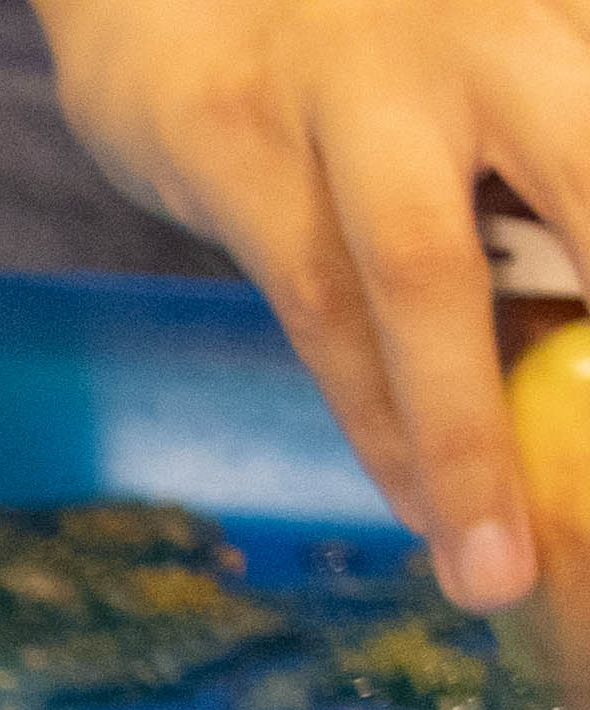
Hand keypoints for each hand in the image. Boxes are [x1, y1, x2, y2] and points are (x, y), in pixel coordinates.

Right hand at [36, 0, 589, 604]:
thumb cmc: (376, 49)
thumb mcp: (499, 81)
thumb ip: (554, 194)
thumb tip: (584, 365)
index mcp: (563, 23)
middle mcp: (489, 30)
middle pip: (584, 179)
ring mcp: (359, 84)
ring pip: (426, 276)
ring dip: (466, 440)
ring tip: (497, 568)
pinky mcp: (240, 143)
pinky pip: (317, 307)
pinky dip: (374, 419)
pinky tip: (414, 504)